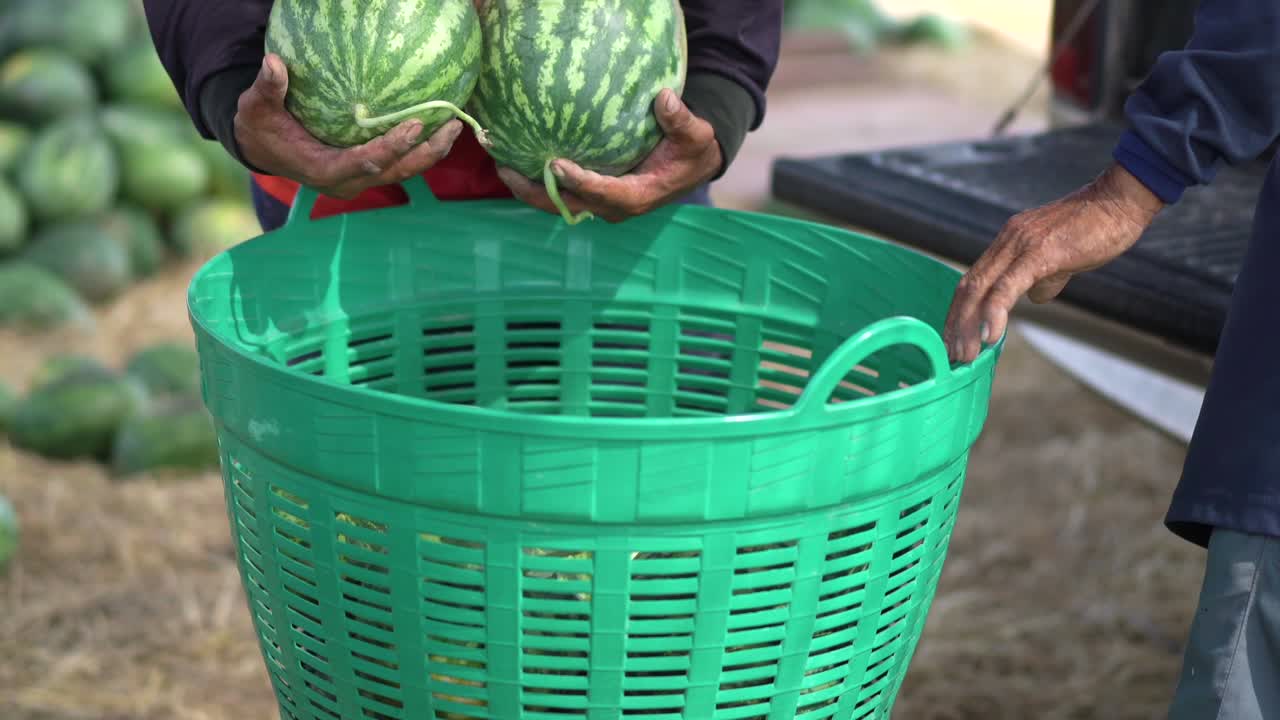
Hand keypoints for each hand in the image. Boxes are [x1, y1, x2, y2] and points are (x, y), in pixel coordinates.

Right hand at [234, 54, 463, 200]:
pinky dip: (420, 147)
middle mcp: (348, 181)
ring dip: (431, 151)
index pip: (365, 164)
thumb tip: (273, 63)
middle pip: (396, 172)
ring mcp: (361, 178)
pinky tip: (438, 124)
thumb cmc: (261, 126)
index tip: (412, 125)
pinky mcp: (368, 171)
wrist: (263, 148)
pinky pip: (400, 162)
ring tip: (456, 126)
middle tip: (452, 124)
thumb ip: (267, 89)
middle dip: (426, 152)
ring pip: (404, 170)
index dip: (390, 148)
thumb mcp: (256, 108)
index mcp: (324, 170)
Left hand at [497, 88, 722, 222]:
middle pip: (568, 205)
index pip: (603, 193)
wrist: (690, 167)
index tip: (555, 163)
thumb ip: (680, 120)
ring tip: (499, 165)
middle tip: (505, 170)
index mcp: (637, 196)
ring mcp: (599, 203)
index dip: (579, 181)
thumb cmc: (690, 150)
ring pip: (557, 202)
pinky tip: (514, 158)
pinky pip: (559, 192)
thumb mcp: (695, 135)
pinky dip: (536, 180)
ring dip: (528, 188)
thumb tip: (664, 99)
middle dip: (535, 191)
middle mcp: (613, 206)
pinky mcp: (591, 194)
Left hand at [943, 163, 1165, 362]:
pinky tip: (991, 336)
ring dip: (969, 325)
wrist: (1121, 201)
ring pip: (981, 288)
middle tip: (952, 356)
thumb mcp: (1061, 257)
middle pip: (968, 287)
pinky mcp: (1040, 252)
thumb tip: (1035, 298)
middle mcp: (1007, 241)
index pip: (972, 281)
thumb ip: (1043, 277)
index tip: (953, 341)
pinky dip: (994, 312)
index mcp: (1008, 242)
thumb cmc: (1096, 228)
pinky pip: (1009, 286)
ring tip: (966, 355)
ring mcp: (1021, 244)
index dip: (959, 312)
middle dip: (957, 324)